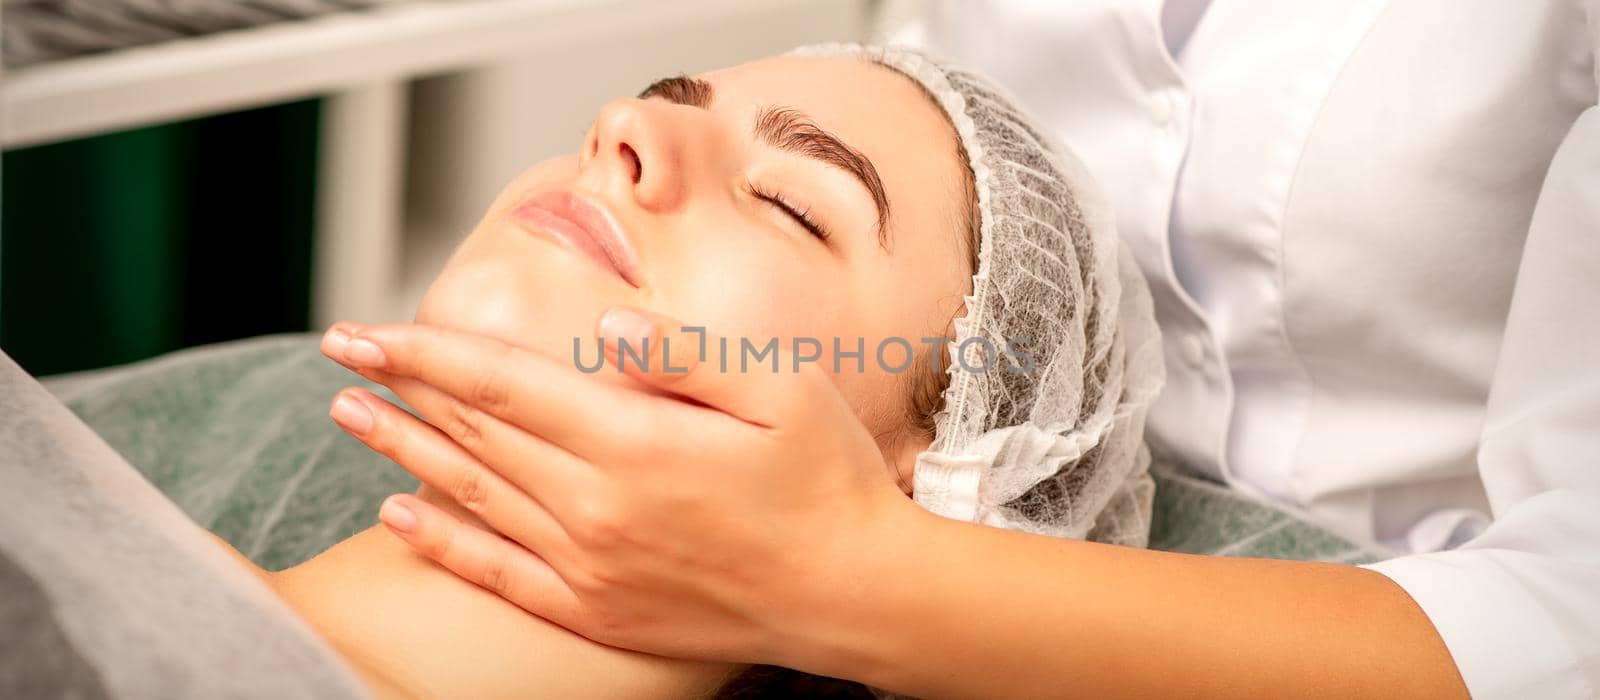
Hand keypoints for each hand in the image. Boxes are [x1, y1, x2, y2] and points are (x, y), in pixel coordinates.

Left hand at [318, 310, 919, 665]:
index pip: (502, 383)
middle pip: (473, 435)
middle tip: (340, 356)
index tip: (364, 330)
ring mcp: (591, 566)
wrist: (854, 594)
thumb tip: (609, 327)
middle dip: (398, 389)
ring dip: (403, 454)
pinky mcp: (597, 610)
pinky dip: (442, 543)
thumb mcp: (782, 390)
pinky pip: (498, 573)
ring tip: (349, 417)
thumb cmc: (828, 481)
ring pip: (473, 497)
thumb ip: (689, 353)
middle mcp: (597, 506)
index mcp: (636, 442)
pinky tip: (397, 518)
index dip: (424, 353)